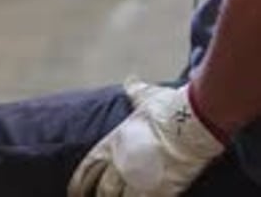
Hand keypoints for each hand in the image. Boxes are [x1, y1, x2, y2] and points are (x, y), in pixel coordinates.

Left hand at [67, 78, 224, 196]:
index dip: (80, 180)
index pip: (89, 166)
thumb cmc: (167, 108)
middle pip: (102, 189)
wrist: (191, 123)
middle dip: (94, 196)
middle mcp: (122, 164)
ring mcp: (139, 180)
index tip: (74, 189)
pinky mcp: (159, 192)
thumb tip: (131, 81)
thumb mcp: (146, 97)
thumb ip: (135, 91)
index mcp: (115, 142)